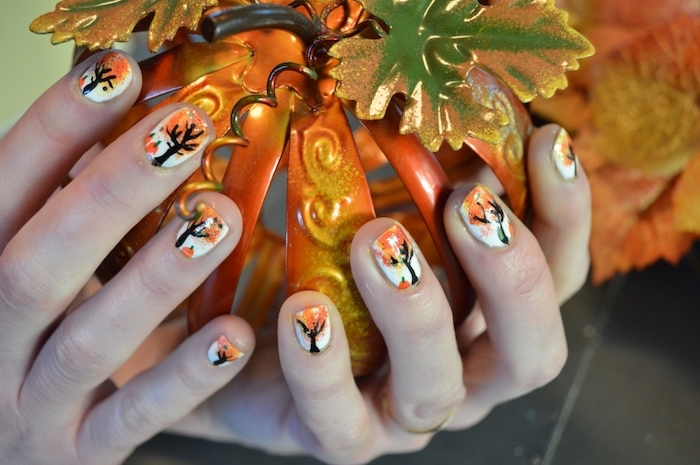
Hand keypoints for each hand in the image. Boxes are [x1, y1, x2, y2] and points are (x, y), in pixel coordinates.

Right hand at [0, 51, 255, 464]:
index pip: (4, 191)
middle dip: (111, 191)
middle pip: (40, 262)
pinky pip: (134, 417)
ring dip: (156, 276)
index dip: (55, 129)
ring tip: (221, 218)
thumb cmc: (23, 338)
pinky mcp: (78, 453)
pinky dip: (183, 378)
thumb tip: (121, 114)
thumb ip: (57, 208)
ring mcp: (29, 402)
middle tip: (186, 131)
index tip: (120, 72)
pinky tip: (234, 336)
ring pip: (89, 340)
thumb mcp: (23, 265)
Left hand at [168, 124, 590, 463]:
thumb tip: (452, 106)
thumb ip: (431, 177)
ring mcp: (402, 414)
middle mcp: (463, 373)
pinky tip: (305, 310)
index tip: (547, 140)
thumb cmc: (335, 265)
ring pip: (436, 390)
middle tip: (468, 205)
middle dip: (511, 278)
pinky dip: (325, 367)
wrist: (254, 336)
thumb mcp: (389, 210)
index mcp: (488, 317)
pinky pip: (340, 422)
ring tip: (376, 239)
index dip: (567, 214)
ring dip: (415, 312)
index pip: (558, 276)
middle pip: (529, 354)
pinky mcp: (338, 436)